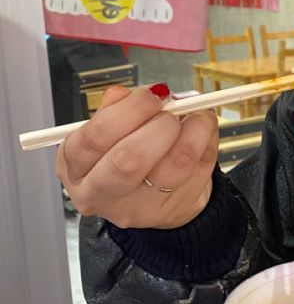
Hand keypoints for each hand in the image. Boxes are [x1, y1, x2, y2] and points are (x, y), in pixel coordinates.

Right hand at [56, 84, 218, 228]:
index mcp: (75, 166)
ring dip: (193, 131)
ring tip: (197, 115)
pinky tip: (202, 131)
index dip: (130, 110)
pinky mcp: (173, 209)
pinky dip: (207, 142)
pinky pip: (199, 169)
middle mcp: (100, 193)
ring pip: (174, 167)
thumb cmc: (123, 152)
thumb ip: (114, 109)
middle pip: (129, 160)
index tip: (154, 94)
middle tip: (171, 109)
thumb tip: (123, 94)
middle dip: (158, 125)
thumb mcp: (108, 129)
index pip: (95, 137)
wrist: (149, 192)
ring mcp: (138, 208)